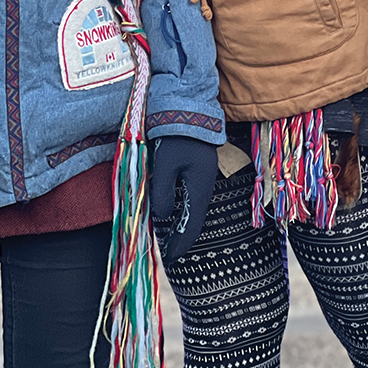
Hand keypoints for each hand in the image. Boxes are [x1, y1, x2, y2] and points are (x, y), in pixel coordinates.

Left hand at [151, 136, 217, 263]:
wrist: (189, 107)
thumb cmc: (176, 137)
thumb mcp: (165, 167)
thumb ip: (162, 194)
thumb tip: (162, 216)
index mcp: (200, 189)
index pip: (192, 226)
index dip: (180, 245)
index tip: (170, 260)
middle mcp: (205, 185)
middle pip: (194, 219)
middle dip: (181, 236)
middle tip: (168, 252)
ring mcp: (203, 176)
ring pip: (192, 207)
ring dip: (180, 222)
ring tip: (167, 235)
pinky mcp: (197, 168)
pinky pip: (190, 195)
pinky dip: (181, 207)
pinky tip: (171, 209)